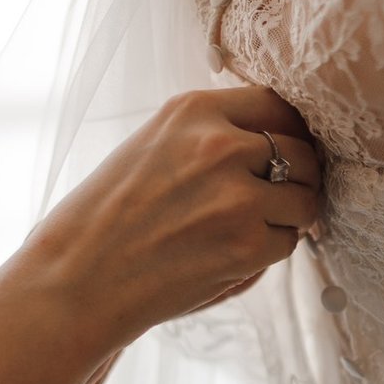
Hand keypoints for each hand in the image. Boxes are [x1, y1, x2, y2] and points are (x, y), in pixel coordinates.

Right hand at [22, 86, 323, 348]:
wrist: (77, 278)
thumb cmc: (110, 216)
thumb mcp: (155, 145)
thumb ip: (211, 135)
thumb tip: (281, 139)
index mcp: (193, 111)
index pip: (275, 106)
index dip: (288, 132)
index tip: (285, 153)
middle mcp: (220, 145)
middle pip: (302, 152)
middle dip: (297, 178)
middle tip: (276, 199)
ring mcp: (238, 196)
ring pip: (306, 199)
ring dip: (290, 217)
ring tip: (252, 228)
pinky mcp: (248, 245)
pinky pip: (289, 242)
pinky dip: (271, 251)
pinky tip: (233, 254)